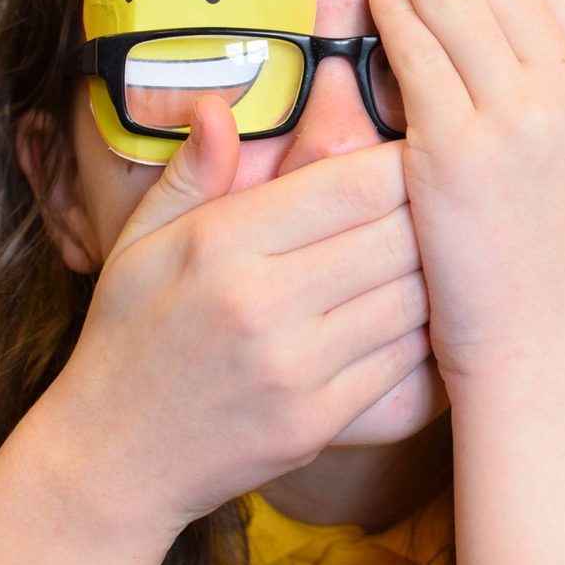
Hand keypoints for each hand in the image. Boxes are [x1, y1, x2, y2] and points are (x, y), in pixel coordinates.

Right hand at [38, 96, 431, 533]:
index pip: (352, 184)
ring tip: (452, 251)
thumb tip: (218, 104)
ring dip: (438, 273)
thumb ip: (191, 174)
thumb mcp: (138, 244)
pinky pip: (404, 364)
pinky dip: (425, 335)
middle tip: (451, 198)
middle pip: (398, 235)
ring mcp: (294, 369)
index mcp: (222, 243)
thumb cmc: (129, 336)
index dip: (403, 160)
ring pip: (414, 299)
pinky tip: (428, 314)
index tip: (418, 153)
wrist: (112, 459)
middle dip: (433, 211)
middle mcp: (262, 303)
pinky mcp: (318, 424)